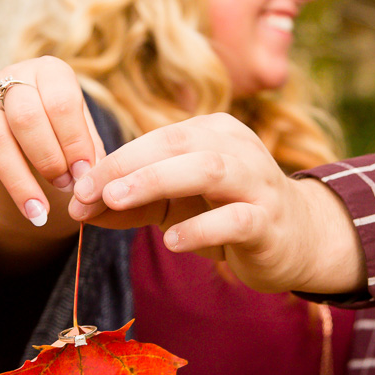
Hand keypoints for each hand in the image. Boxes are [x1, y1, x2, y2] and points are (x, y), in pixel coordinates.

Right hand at [0, 56, 103, 256]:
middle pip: (25, 118)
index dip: (74, 142)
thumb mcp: (81, 129)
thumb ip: (88, 150)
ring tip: (38, 214)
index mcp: (50, 71)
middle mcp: (12, 76)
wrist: (26, 117)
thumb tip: (91, 179)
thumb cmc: (62, 126)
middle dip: (47, 159)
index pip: (61, 103)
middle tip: (64, 188)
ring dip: (18, 182)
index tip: (84, 176)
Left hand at [69, 113, 365, 294]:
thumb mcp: (174, 204)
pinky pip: (235, 219)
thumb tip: (77, 209)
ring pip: (209, 169)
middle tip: (89, 193)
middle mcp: (237, 147)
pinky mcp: (269, 220)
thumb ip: (128, 203)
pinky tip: (172, 242)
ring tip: (117, 201)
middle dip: (127, 166)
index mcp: (213, 132)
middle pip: (178, 143)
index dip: (114, 160)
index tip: (78, 189)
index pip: (157, 138)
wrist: (297, 238)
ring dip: (157, 181)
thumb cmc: (226, 212)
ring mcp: (257, 182)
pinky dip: (200, 228)